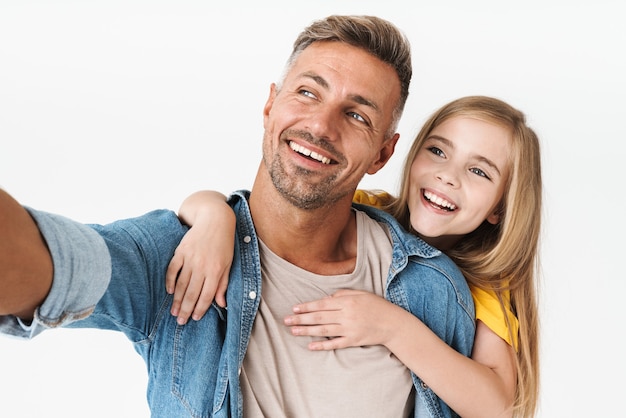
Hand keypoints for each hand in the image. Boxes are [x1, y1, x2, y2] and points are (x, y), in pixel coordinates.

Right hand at [165, 205, 234, 324]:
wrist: (214, 219)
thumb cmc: (224, 243)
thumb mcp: (228, 264)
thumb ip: (223, 284)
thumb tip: (221, 304)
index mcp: (216, 270)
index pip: (206, 295)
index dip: (200, 309)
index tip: (195, 318)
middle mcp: (202, 266)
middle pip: (192, 293)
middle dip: (186, 309)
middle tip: (180, 322)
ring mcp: (190, 258)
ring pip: (181, 284)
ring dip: (177, 300)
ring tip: (174, 312)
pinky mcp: (181, 251)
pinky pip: (173, 269)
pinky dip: (170, 281)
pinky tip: (170, 292)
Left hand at [284, 289, 403, 349]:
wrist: (393, 324)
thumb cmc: (376, 306)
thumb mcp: (361, 293)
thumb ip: (342, 294)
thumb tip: (325, 299)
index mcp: (347, 302)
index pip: (322, 304)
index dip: (307, 307)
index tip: (294, 309)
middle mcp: (347, 315)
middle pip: (319, 317)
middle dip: (301, 319)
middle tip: (286, 321)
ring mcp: (350, 329)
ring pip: (324, 330)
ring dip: (307, 331)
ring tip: (293, 331)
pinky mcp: (353, 341)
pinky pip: (335, 343)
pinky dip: (322, 345)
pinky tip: (311, 346)